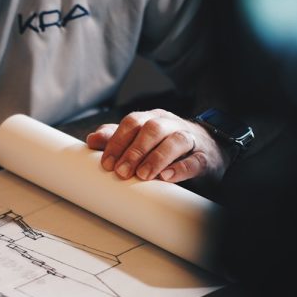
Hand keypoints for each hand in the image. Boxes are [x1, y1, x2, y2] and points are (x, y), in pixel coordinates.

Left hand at [86, 109, 227, 182]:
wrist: (206, 150)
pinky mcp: (204, 157)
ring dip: (155, 158)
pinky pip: (194, 160)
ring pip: (174, 141)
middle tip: (121, 172)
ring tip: (142, 176)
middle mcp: (170, 124)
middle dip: (134, 151)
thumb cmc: (165, 145)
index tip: (106, 164)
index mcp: (152, 119)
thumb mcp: (140, 140)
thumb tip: (91, 140)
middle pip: (152, 129)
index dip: (117, 142)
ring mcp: (189, 139)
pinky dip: (180, 168)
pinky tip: (166, 177)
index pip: (132, 123)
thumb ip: (116, 138)